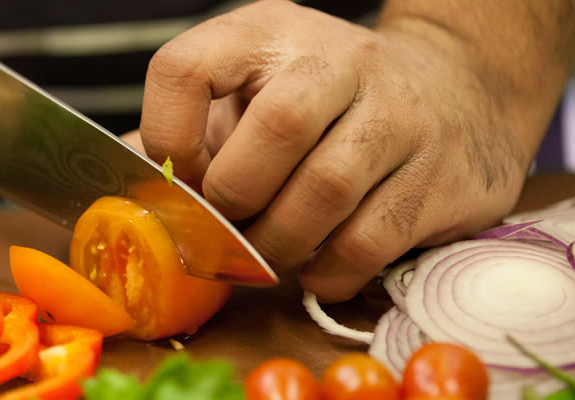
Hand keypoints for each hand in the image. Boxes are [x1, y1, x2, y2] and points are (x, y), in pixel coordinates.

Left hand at [138, 0, 554, 301]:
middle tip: (228, 227)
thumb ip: (186, 132)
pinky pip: (371, 238)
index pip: (187, 68)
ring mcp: (400, 114)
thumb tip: (116, 195)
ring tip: (269, 254)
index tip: (182, 177)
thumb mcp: (251, 88)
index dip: (168, 136)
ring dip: (281, 244)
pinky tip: (317, 267)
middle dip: (237, 198)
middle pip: (278, 128)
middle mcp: (339, 60)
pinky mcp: (442, 173)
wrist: (458, 88)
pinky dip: (330, 269)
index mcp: (268, 32)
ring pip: (327, 190)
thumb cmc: (323, 102)